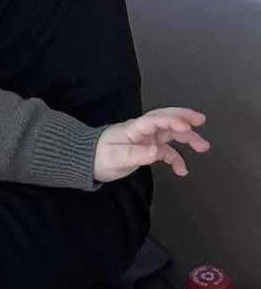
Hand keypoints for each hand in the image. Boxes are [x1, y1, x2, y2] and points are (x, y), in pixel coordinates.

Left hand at [93, 108, 207, 181]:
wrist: (86, 162)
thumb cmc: (97, 157)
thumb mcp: (117, 158)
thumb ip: (137, 154)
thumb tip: (157, 152)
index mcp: (133, 128)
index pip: (157, 120)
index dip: (173, 121)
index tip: (188, 126)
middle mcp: (142, 131)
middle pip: (167, 120)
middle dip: (185, 118)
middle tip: (201, 120)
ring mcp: (145, 139)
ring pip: (170, 134)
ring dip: (187, 139)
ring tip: (202, 146)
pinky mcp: (146, 149)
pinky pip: (165, 151)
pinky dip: (176, 158)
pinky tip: (182, 170)